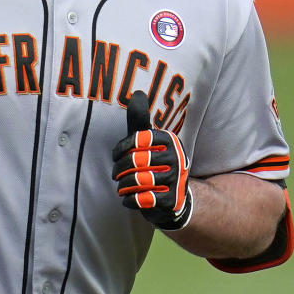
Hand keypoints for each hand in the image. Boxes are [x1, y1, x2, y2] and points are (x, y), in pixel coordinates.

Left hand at [112, 90, 192, 230]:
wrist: (173, 196)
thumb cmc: (153, 162)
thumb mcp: (147, 141)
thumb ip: (139, 120)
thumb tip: (137, 92)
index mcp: (170, 140)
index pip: (137, 140)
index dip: (121, 149)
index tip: (116, 155)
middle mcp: (177, 158)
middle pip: (135, 161)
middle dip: (119, 169)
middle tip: (115, 174)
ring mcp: (176, 180)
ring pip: (138, 181)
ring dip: (124, 186)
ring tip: (122, 186)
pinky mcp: (172, 201)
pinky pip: (142, 199)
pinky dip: (130, 200)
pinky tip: (129, 198)